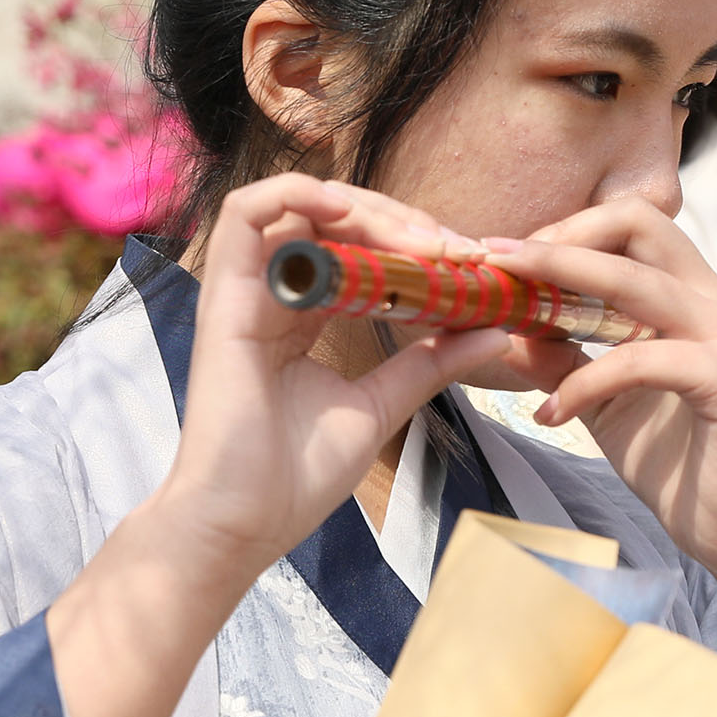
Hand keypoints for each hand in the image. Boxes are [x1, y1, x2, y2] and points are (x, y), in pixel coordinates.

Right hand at [51, 175, 506, 716]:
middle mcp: (273, 297)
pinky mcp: (223, 295)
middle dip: (403, 224)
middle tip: (457, 251)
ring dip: (363, 207)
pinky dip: (298, 193)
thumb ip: (426, 364)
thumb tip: (492, 330)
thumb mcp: (380, 407)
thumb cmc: (296, 477)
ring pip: (301, 207)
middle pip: (337, 222)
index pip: (360, 253)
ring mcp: (246, 292)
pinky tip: (349, 211)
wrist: (243, 522)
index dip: (416, 247)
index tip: (471, 266)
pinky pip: (245, 211)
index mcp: (303, 319)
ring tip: (417, 238)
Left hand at [477, 197, 716, 587]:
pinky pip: (640, 359)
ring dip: (560, 282)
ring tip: (506, 305)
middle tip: (498, 263)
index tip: (503, 258)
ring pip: (635, 280)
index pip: (628, 224)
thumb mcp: (604, 401)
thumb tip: (507, 328)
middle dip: (558, 237)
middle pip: (637, 223)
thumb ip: (564, 360)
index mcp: (687, 295)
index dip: (563, 230)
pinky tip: (550, 413)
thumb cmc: (677, 463)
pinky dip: (584, 381)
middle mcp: (712, 301)